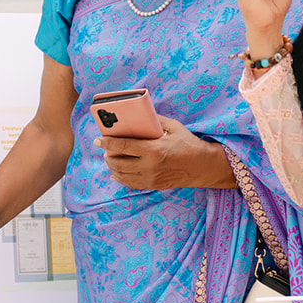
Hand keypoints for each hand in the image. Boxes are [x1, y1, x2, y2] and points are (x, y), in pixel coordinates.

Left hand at [96, 117, 235, 190]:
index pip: (123, 146)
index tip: (98, 140)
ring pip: (122, 175)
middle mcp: (149, 166)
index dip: (107, 143)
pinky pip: (131, 184)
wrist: (204, 166)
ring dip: (112, 166)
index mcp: (153, 150)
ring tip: (110, 158)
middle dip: (108, 155)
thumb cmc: (189, 144)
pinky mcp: (153, 185)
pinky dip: (121, 178)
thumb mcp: (173, 127)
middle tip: (105, 148)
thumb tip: (137, 116)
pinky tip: (116, 173)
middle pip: (118, 162)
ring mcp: (151, 178)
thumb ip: (153, 121)